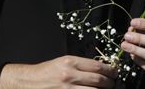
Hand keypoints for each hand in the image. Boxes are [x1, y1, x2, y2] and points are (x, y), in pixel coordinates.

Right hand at [0, 55, 117, 88]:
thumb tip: (100, 69)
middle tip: (112, 83)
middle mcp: (70, 75)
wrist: (30, 82)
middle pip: (100, 80)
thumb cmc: (46, 72)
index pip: (98, 66)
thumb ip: (80, 65)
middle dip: (110, 82)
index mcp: (70, 62)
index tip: (114, 72)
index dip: (110, 70)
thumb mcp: (62, 62)